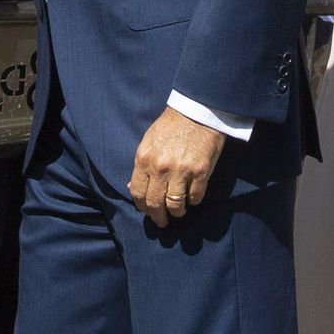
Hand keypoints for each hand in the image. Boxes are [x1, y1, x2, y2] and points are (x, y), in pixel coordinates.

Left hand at [128, 107, 226, 226]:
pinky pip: (195, 197)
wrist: (196, 112)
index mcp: (144, 159)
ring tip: (178, 212)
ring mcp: (181, 171)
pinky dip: (193, 201)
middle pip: (155, 204)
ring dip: (177, 212)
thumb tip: (133, 186)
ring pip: (176, 205)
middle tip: (162, 222)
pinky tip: (192, 198)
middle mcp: (161, 168)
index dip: (141, 207)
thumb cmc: (170, 126)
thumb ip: (141, 165)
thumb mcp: (148, 141)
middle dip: (158, 217)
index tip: (147, 211)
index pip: (137, 193)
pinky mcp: (201, 172)